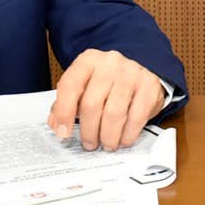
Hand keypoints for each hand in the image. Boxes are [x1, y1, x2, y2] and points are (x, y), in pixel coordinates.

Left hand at [48, 49, 165, 150]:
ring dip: (108, 136)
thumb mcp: (84, 87)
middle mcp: (109, 63)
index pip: (70, 85)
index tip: (63, 133)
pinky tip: (123, 139)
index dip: (64, 112)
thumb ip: (67, 103)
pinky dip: (127, 134)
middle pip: (92, 104)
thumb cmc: (107, 84)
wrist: (138, 74)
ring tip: (107, 144)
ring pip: (114, 113)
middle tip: (89, 144)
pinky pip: (136, 117)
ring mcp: (131, 72)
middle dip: (88, 131)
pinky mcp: (149, 85)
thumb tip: (55, 124)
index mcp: (88, 60)